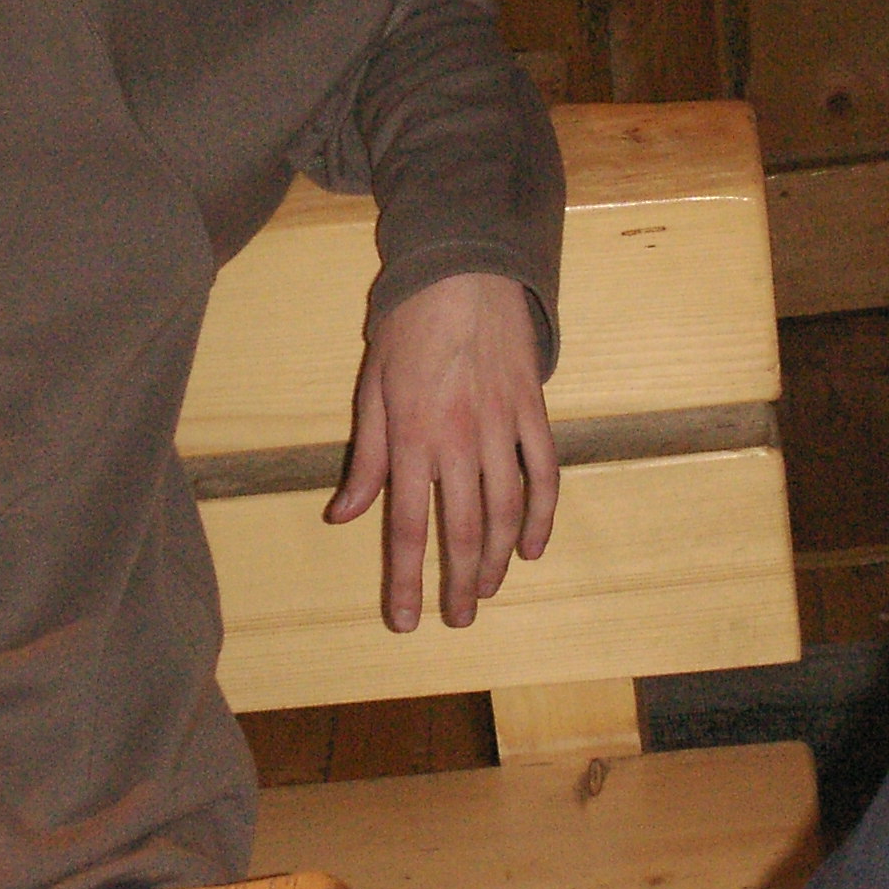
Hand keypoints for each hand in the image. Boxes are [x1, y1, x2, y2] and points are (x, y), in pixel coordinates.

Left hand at [325, 272, 556, 630]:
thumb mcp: (371, 388)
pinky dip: (542, 515)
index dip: (406, 580)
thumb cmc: (408, 324)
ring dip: (498, 559)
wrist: (464, 268)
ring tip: (486, 591)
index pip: (406, 526)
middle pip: (463, 531)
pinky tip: (531, 547)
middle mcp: (460, 440)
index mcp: (413, 437)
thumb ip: (365, 458)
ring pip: (506, 511)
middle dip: (459, 584)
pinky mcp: (533, 411)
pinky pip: (544, 474)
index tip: (406, 620)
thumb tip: (343, 515)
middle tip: (456, 620)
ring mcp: (503, 427)